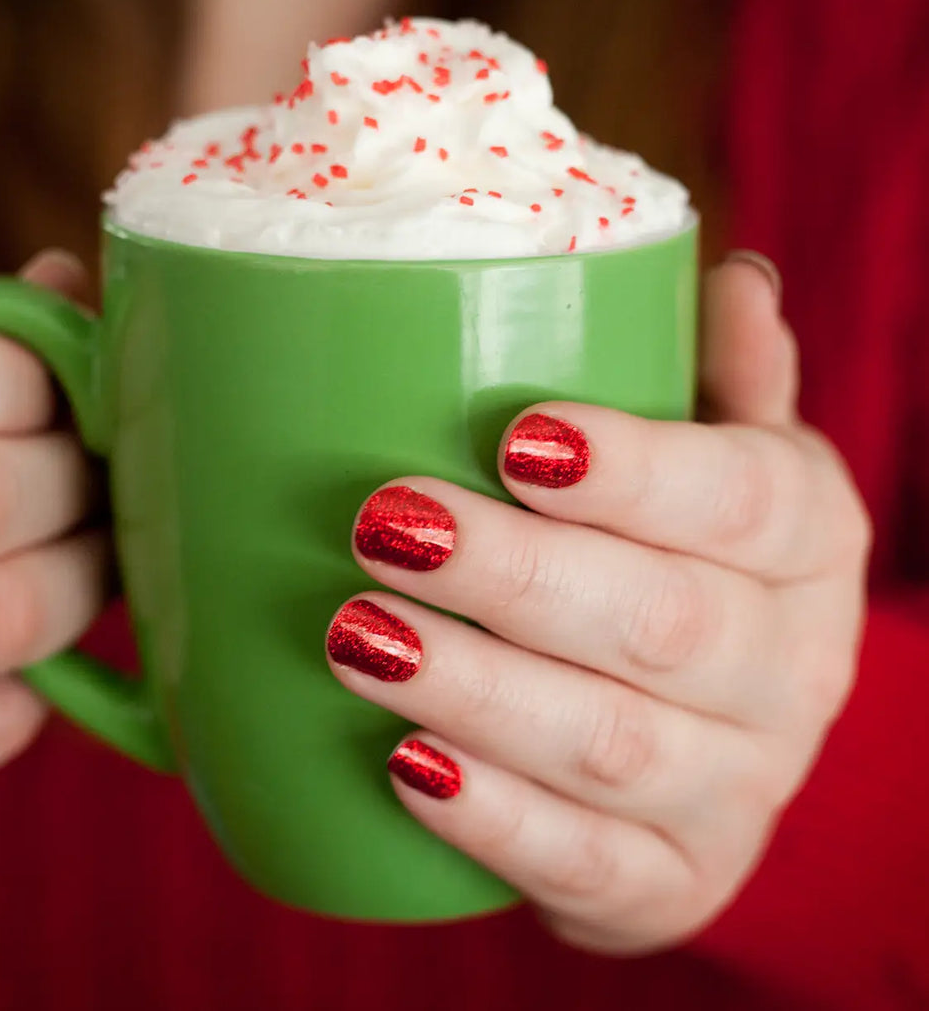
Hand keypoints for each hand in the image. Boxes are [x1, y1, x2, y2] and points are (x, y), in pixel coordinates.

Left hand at [327, 253, 869, 953]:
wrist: (710, 744)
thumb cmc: (691, 564)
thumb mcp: (729, 466)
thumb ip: (726, 384)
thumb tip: (734, 279)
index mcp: (807, 544)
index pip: (746, 499)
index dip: (636, 470)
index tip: (515, 437)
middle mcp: (792, 672)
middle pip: (664, 624)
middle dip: (516, 576)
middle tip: (386, 525)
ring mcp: (740, 792)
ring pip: (611, 747)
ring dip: (478, 691)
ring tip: (356, 637)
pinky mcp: (674, 884)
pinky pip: (587, 864)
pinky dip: (494, 819)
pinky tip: (406, 766)